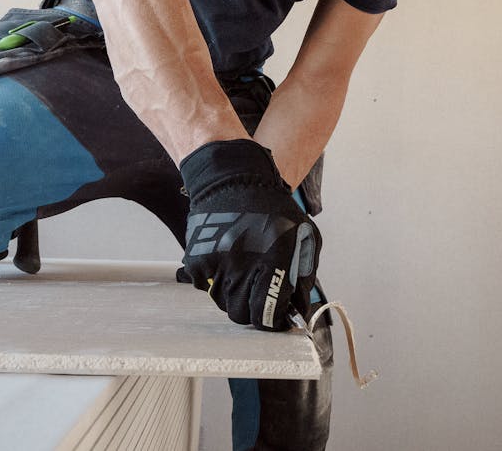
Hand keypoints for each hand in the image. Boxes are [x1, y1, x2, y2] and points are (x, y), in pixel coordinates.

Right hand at [180, 139, 320, 329]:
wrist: (234, 180)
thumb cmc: (274, 210)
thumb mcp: (303, 237)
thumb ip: (304, 276)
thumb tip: (300, 310)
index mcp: (272, 258)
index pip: (266, 311)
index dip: (272, 321)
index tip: (275, 319)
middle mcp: (242, 263)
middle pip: (242, 314)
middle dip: (253, 309)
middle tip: (259, 293)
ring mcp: (216, 262)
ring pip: (223, 303)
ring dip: (234, 295)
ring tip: (244, 269)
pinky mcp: (197, 260)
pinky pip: (206, 288)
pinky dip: (217, 281)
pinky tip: (227, 259)